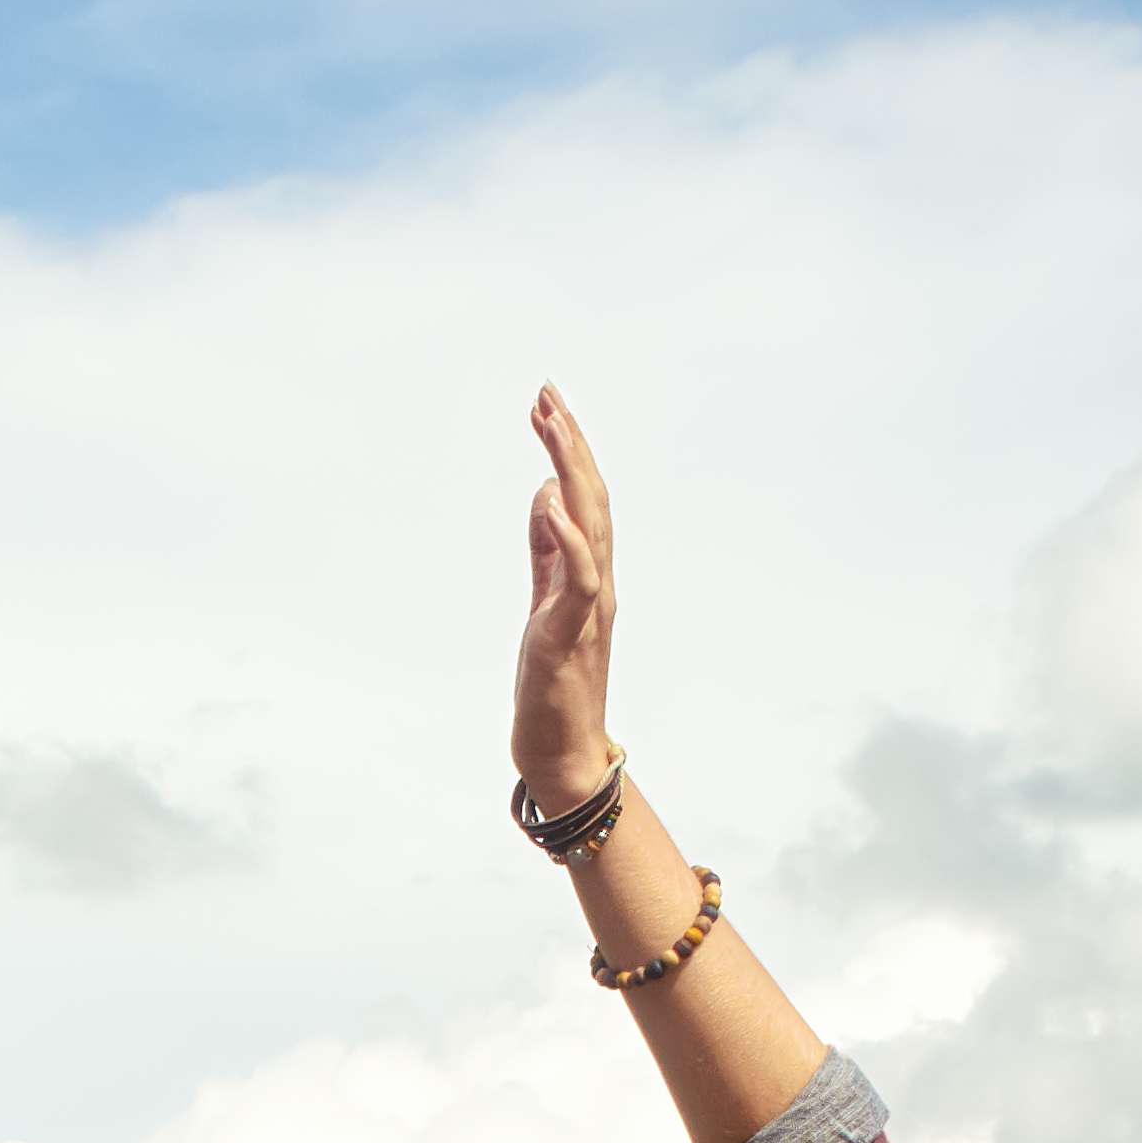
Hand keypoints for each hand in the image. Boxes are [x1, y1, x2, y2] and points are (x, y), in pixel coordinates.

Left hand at [514, 386, 616, 802]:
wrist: (560, 748)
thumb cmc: (553, 683)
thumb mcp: (542, 602)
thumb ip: (546, 551)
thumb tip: (545, 496)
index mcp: (589, 573)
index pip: (584, 498)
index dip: (568, 449)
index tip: (545, 404)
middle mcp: (598, 582)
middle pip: (591, 498)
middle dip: (568, 443)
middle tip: (546, 394)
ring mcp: (588, 607)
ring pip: (589, 526)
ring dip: (570, 472)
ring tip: (549, 426)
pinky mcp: (570, 635)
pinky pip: (578, 579)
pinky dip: (567, 538)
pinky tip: (552, 501)